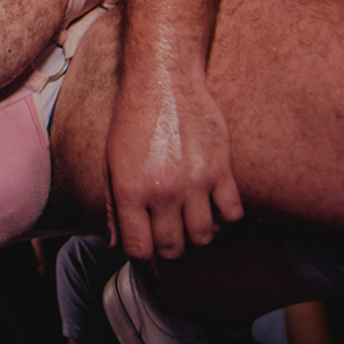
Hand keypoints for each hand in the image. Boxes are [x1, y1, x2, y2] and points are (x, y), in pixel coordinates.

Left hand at [104, 69, 242, 260]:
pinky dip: (225, 219)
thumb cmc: (133, 119)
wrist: (164, 79)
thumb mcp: (111, 162)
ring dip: (198, 237)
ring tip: (192, 222)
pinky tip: (215, 208)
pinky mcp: (221, 169)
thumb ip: (113, 207)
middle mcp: (162, 192)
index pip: (139, 250)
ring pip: (204, 237)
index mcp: (129, 191)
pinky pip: (231, 214)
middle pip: (173, 249)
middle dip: (170, 252)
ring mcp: (194, 182)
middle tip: (171, 239)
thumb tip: (116, 244)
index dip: (145, 264)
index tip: (151, 265)